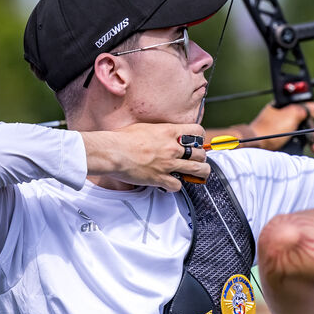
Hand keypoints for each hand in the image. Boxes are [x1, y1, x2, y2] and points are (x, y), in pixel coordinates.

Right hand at [83, 123, 209, 191]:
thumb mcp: (145, 127)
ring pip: (197, 170)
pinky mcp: (160, 178)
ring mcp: (168, 164)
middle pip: (201, 153)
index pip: (198, 132)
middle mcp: (173, 148)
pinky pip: (178, 185)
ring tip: (197, 174)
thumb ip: (159, 131)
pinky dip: (175, 186)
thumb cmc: (122, 138)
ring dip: (200, 173)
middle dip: (201, 157)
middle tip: (196, 160)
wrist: (113, 151)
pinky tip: (170, 182)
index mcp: (169, 132)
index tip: (197, 142)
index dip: (200, 137)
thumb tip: (162, 134)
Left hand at [235, 102, 313, 152]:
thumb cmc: (271, 129)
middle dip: (312, 132)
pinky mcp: (277, 137)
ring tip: (312, 149)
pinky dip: (299, 143)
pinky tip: (302, 148)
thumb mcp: (293, 114)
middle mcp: (282, 113)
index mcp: (284, 104)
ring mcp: (279, 125)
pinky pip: (293, 138)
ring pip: (300, 130)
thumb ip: (308, 109)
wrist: (256, 145)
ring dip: (307, 139)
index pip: (305, 105)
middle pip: (304, 120)